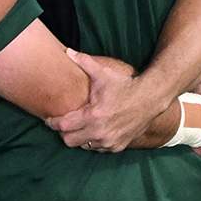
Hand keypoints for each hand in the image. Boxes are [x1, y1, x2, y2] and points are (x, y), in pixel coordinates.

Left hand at [45, 51, 164, 151]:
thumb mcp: (103, 74)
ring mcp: (110, 141)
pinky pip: (98, 149)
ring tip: (79, 126)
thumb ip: (84, 62)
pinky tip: (93, 131)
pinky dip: (93, 142)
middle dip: (63, 132)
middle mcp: (100, 132)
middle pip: (69, 140)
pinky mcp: (118, 146)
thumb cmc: (124, 86)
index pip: (63, 126)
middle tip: (64, 123)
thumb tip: (68, 51)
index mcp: (93, 116)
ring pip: (83, 146)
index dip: (52, 123)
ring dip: (79, 138)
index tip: (49, 119)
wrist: (150, 99)